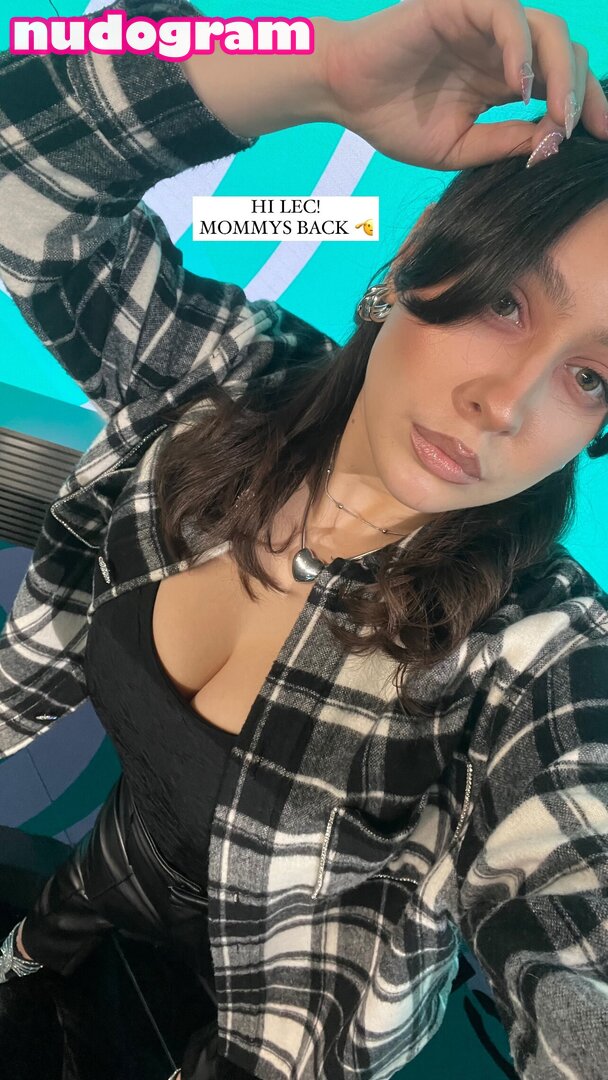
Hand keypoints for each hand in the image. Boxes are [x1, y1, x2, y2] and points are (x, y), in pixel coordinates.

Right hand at [323, 0, 607, 169]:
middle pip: (568, 56)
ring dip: (561, 73)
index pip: (563, 84)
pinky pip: (508, 17)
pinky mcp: (463, 4)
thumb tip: (553, 143)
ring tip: (559, 113)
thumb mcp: (460, 148)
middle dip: (585, 93)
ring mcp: (486, 23)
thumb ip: (505, 144)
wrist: (344, 95)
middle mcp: (504, 48)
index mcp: (506, 79)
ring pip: (548, 32)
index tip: (597, 140)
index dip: (585, 109)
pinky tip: (521, 87)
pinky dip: (521, 49)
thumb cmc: (393, 120)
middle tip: (587, 129)